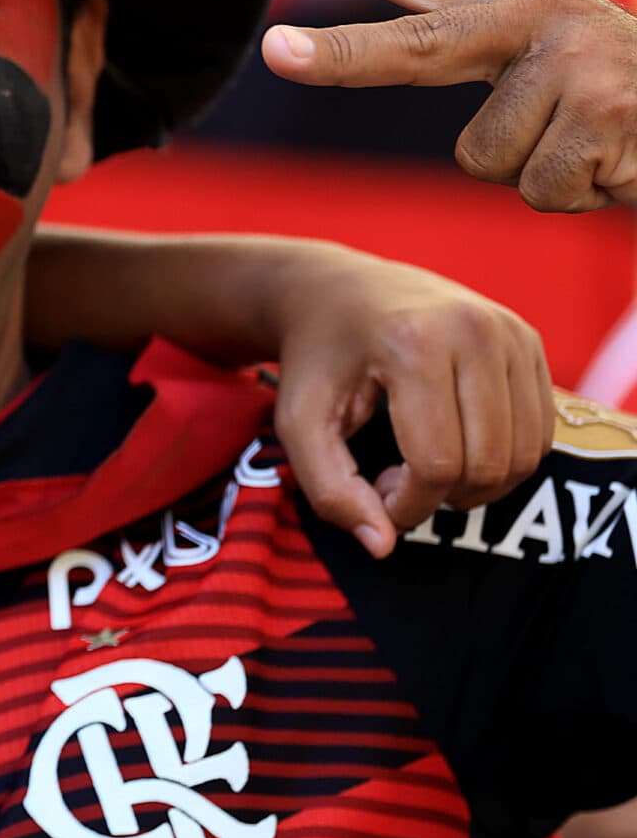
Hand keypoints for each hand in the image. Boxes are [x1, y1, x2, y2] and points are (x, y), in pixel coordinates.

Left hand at [248, 0, 636, 211]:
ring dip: (530, 171)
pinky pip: (536, 189)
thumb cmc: (628, 81)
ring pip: (481, 159)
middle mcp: (532, 12)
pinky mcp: (603, 114)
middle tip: (273, 49)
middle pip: (411, 47)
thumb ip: (512, 6)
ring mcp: (571, 61)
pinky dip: (573, 194)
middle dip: (336, 55)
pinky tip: (611, 163)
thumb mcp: (569, 30)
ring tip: (584, 142)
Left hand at [270, 247, 549, 557]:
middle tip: (394, 480)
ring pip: (522, 454)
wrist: (337, 290)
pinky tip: (454, 445)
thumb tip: (382, 546)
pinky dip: (502, 458)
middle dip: (442, 496)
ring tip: (422, 464)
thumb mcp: (299, 423)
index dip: (407, 503)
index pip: (438, 463)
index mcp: (414, 343)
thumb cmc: (316, 360)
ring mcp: (510, 331)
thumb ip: (329, 490)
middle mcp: (474, 330)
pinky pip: (539, 432)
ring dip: (477, 484)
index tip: (374, 493)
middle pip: (488, 462)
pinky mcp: (529, 341)